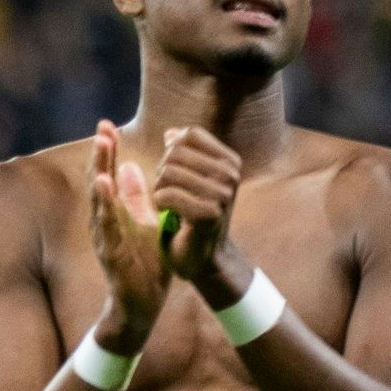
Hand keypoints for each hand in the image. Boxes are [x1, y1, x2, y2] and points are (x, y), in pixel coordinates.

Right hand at [85, 122, 168, 351]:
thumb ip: (135, 198)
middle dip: (101, 156)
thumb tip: (129, 167)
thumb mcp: (143, 224)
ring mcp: (105, 238)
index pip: (109, 176)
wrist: (141, 305)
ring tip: (102, 151)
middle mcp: (103, 223)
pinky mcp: (111, 253)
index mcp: (114, 214)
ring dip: (100, 175)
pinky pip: (107, 225)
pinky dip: (105, 205)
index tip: (108, 125)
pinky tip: (106, 186)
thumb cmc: (142, 265)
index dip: (108, 152)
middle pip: (100, 183)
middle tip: (102, 128)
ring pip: (99, 203)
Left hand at [150, 125, 253, 305]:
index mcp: (230, 161)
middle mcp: (231, 173)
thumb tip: (172, 133)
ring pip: (168, 172)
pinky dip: (160, 204)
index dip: (171, 151)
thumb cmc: (193, 216)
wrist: (204, 257)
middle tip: (169, 193)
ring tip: (170, 205)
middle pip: (175, 152)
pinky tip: (170, 215)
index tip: (176, 173)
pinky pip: (166, 194)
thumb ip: (182, 156)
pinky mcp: (209, 213)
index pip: (189, 135)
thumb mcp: (191, 181)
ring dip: (159, 189)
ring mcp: (223, 193)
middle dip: (162, 172)